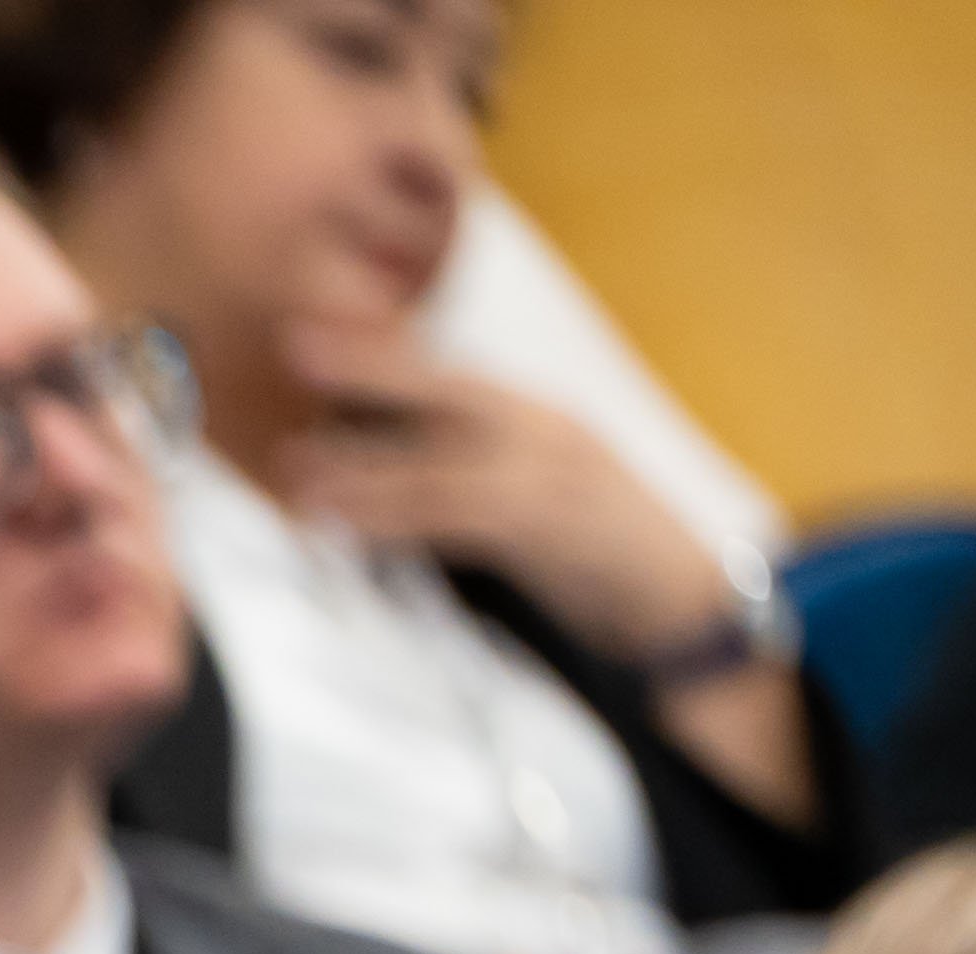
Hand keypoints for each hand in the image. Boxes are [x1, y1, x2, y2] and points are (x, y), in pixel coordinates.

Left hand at [269, 320, 738, 668]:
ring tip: (291, 468)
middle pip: (444, 388)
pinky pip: (456, 518)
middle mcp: (545, 431)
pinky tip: (344, 526)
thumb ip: (470, 478)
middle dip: (369, 366)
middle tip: (293, 348)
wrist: (684, 601)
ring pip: (438, 460)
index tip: (315, 330)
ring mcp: (550, 475)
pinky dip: (394, 522)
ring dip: (361, 465)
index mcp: (539, 418)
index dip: (384, 347)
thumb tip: (382, 474)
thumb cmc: (601, 556)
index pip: (450, 372)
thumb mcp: (535, 498)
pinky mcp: (548, 530)